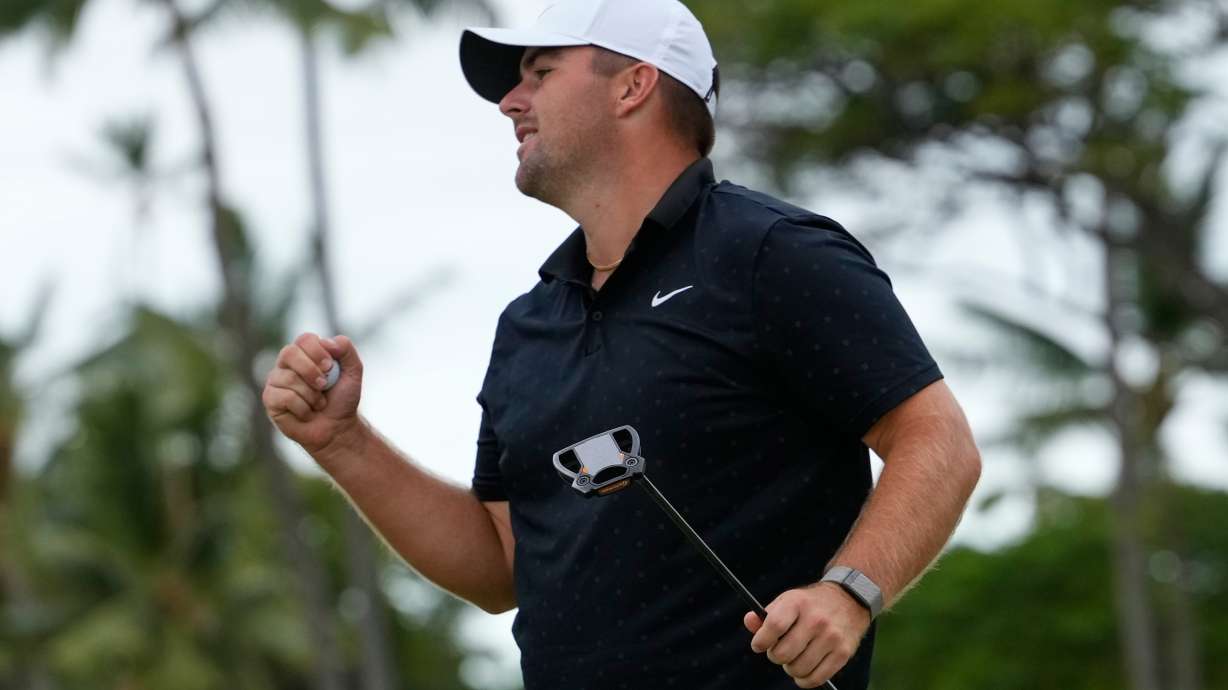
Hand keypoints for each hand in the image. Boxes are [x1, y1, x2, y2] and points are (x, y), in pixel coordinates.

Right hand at [262, 333, 362, 455]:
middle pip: (289, 352)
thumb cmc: (342, 399)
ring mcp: (276, 381)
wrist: (336, 428)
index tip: (330, 367)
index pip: (305, 339)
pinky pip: (285, 397)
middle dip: (311, 371)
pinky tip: (306, 413)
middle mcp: (287, 364)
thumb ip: (346, 349)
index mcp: (305, 353)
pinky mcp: (270, 399)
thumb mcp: (353, 372)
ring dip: (312, 395)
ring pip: (289, 378)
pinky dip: (303, 408)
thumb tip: (327, 342)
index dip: (318, 352)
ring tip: (318, 404)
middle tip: (324, 385)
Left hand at [744, 582, 870, 687]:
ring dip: (790, 669)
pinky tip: (803, 671)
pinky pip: (816, 679)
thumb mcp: (788, 600)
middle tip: (778, 652)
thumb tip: (749, 622)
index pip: (774, 626)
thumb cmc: (810, 604)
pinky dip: (804, 680)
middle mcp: (816, 619)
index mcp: (798, 602)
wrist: (849, 599)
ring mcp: (831, 637)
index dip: (761, 640)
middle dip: (775, 656)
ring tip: (793, 659)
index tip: (759, 645)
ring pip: (798, 669)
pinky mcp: (843, 653)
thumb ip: (766, 615)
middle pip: (784, 653)